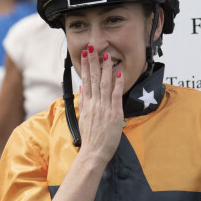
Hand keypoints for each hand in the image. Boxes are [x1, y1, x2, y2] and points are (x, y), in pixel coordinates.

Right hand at [78, 45, 124, 164]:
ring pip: (104, 84)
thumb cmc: (90, 139)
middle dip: (92, 62)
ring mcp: (104, 108)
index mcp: (87, 105)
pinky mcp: (114, 114)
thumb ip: (84, 102)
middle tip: (92, 47)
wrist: (93, 153)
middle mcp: (94, 104)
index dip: (85, 66)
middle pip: (93, 79)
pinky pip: (115, 95)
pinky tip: (118, 72)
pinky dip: (117, 83)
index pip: (85, 81)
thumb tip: (82, 88)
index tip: (85, 55)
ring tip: (105, 55)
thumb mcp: (83, 118)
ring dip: (105, 68)